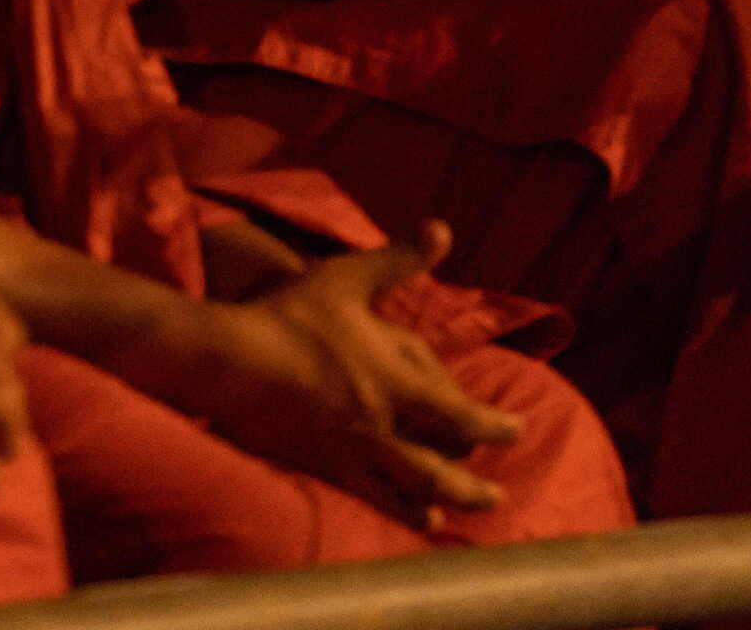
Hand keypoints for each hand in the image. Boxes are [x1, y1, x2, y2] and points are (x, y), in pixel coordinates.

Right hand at [181, 225, 521, 529]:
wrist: (233, 362)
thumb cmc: (291, 315)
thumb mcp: (348, 278)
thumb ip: (399, 259)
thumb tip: (442, 229)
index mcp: (396, 379)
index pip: (461, 413)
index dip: (495, 425)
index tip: (517, 430)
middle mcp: (383, 424)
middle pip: (445, 465)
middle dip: (476, 483)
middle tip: (497, 495)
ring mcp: (355, 451)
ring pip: (415, 489)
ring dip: (449, 501)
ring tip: (466, 509)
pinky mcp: (325, 468)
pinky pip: (374, 498)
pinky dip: (404, 511)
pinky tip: (421, 520)